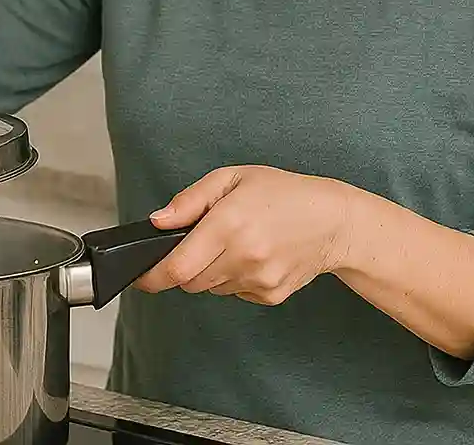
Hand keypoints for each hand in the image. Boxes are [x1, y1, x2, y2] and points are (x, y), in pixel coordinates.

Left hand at [134, 166, 356, 305]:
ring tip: (235, 243)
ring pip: (211, 289)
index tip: (141, 276)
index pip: (177, 266)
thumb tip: (158, 221)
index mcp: (229, 224)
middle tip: (201, 243)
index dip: (152, 276)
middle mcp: (244, 256)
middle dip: (185, 267)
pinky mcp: (270, 296)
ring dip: (210, 272)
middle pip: (190, 282)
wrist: (333, 222)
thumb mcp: (233, 178)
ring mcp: (259, 280)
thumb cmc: (284, 194)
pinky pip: (235, 293)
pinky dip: (234, 279)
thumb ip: (191, 200)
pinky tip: (253, 256)